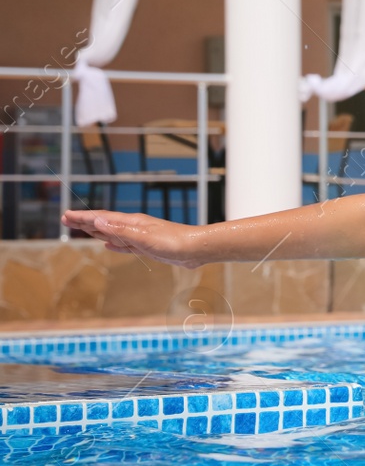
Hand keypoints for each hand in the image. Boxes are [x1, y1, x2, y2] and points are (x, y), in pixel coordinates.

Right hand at [61, 210, 202, 267]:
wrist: (196, 249)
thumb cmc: (173, 242)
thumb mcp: (144, 238)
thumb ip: (121, 231)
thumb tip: (97, 222)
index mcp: (132, 223)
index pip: (102, 218)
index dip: (83, 218)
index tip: (66, 216)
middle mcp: (135, 227)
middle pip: (104, 223)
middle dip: (85, 222)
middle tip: (66, 220)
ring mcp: (141, 237)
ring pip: (113, 233)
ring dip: (96, 231)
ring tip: (82, 229)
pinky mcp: (148, 247)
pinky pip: (125, 245)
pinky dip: (114, 244)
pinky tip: (109, 245)